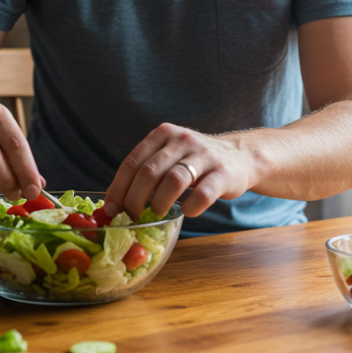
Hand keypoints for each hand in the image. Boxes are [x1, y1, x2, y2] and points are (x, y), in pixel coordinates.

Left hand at [104, 123, 256, 219]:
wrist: (240, 157)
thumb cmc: (195, 163)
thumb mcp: (169, 156)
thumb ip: (147, 171)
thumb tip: (115, 203)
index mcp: (163, 134)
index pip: (132, 162)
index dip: (118, 188)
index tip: (111, 209)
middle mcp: (182, 140)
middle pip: (149, 172)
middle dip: (135, 200)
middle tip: (131, 217)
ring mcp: (204, 155)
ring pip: (174, 180)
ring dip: (160, 203)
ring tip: (157, 215)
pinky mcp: (223, 173)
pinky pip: (203, 194)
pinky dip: (191, 207)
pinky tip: (188, 212)